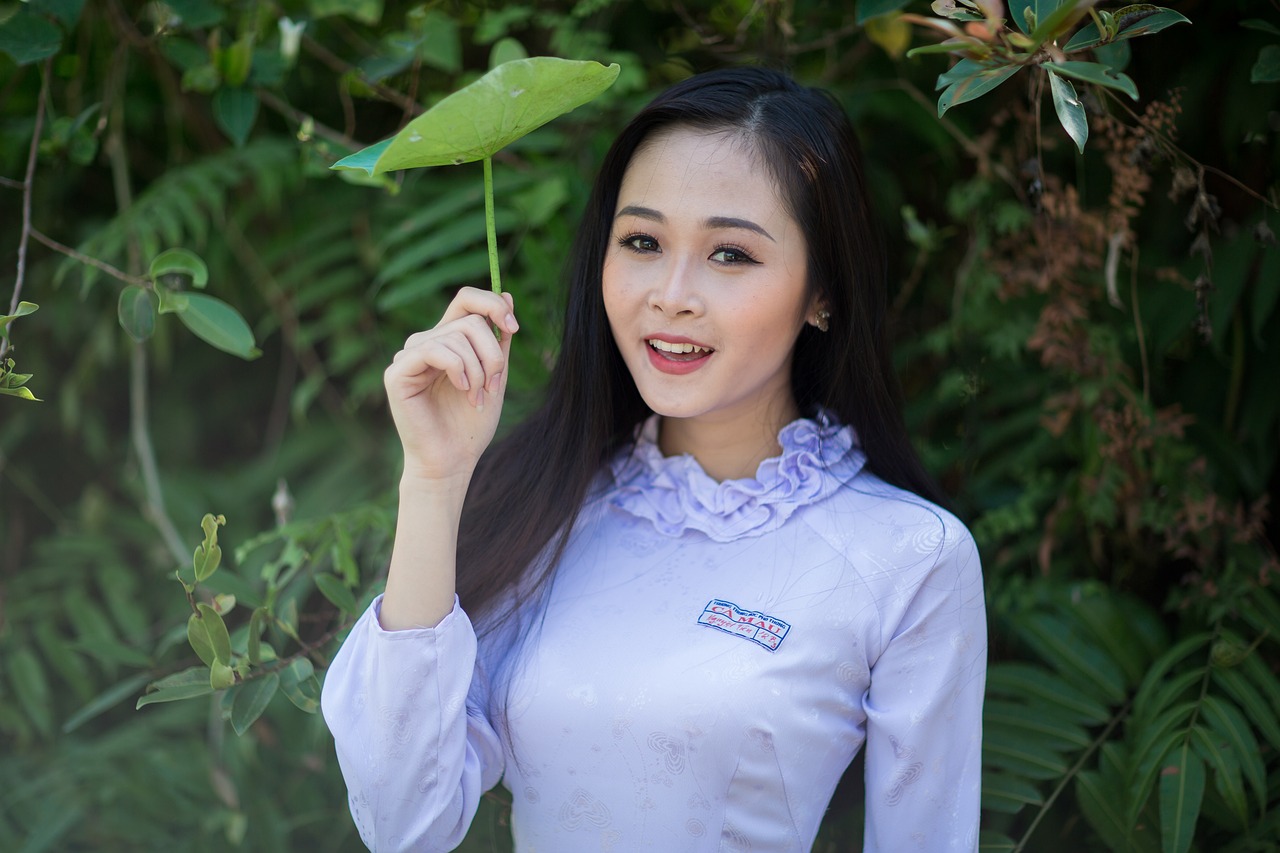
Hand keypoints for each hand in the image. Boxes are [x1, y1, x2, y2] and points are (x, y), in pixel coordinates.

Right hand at [383, 287, 519, 482]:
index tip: (514, 328)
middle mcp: (426, 342)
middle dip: (492, 353)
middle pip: (469, 319)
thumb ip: (498, 339)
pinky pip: (434, 349)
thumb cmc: (471, 423)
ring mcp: (409, 356)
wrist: (452, 460)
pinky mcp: (397, 372)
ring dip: (478, 370)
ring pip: (456, 336)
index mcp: (448, 340)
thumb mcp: (495, 375)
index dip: (493, 304)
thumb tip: (508, 294)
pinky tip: (462, 390)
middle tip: (494, 386)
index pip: (466, 299)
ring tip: (477, 397)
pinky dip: (457, 369)